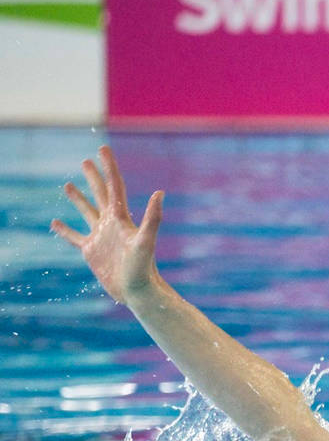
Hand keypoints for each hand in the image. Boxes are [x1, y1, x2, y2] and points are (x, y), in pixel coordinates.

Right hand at [51, 145, 165, 304]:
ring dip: (78, 199)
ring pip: (86, 212)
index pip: (114, 186)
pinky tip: (55, 223)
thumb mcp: (146, 240)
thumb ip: (152, 217)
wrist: (139, 292)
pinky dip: (64, 230)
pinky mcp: (91, 252)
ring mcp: (100, 237)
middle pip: (101, 194)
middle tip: (86, 161)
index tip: (102, 148)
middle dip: (94, 177)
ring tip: (68, 185)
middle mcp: (111, 224)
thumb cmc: (144, 268)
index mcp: (121, 218)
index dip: (109, 167)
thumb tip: (160, 193)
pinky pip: (74, 237)